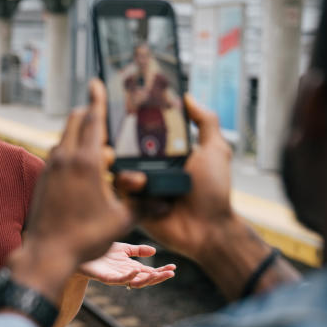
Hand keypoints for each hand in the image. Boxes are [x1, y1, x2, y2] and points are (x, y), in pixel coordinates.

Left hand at [12, 80, 132, 300]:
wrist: (47, 254)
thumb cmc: (85, 237)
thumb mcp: (121, 221)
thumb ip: (143, 205)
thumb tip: (165, 201)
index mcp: (86, 162)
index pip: (93, 119)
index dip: (97, 99)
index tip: (96, 82)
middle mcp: (65, 158)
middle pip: (76, 121)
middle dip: (90, 114)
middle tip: (105, 120)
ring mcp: (51, 168)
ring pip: (66, 138)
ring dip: (81, 136)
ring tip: (100, 152)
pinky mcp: (44, 179)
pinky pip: (58, 155)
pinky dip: (71, 152)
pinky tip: (83, 170)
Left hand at [78, 242, 175, 287]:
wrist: (79, 252)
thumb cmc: (100, 252)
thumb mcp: (123, 248)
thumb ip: (137, 250)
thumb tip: (154, 252)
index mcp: (131, 268)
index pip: (150, 272)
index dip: (162, 271)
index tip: (174, 267)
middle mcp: (125, 274)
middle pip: (146, 280)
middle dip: (159, 277)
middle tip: (171, 273)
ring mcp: (116, 277)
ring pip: (134, 283)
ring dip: (147, 280)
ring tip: (157, 274)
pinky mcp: (105, 278)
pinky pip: (118, 280)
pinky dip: (128, 277)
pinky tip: (136, 270)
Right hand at [115, 95, 234, 264]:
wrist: (209, 229)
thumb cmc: (214, 191)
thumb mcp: (215, 150)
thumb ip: (205, 122)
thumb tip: (188, 97)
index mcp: (166, 152)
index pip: (142, 130)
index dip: (131, 118)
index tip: (120, 104)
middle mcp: (150, 167)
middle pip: (123, 147)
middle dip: (114, 139)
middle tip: (111, 133)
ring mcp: (140, 186)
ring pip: (116, 167)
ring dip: (121, 164)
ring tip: (133, 168)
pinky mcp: (133, 205)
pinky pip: (119, 192)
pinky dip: (126, 185)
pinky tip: (139, 184)